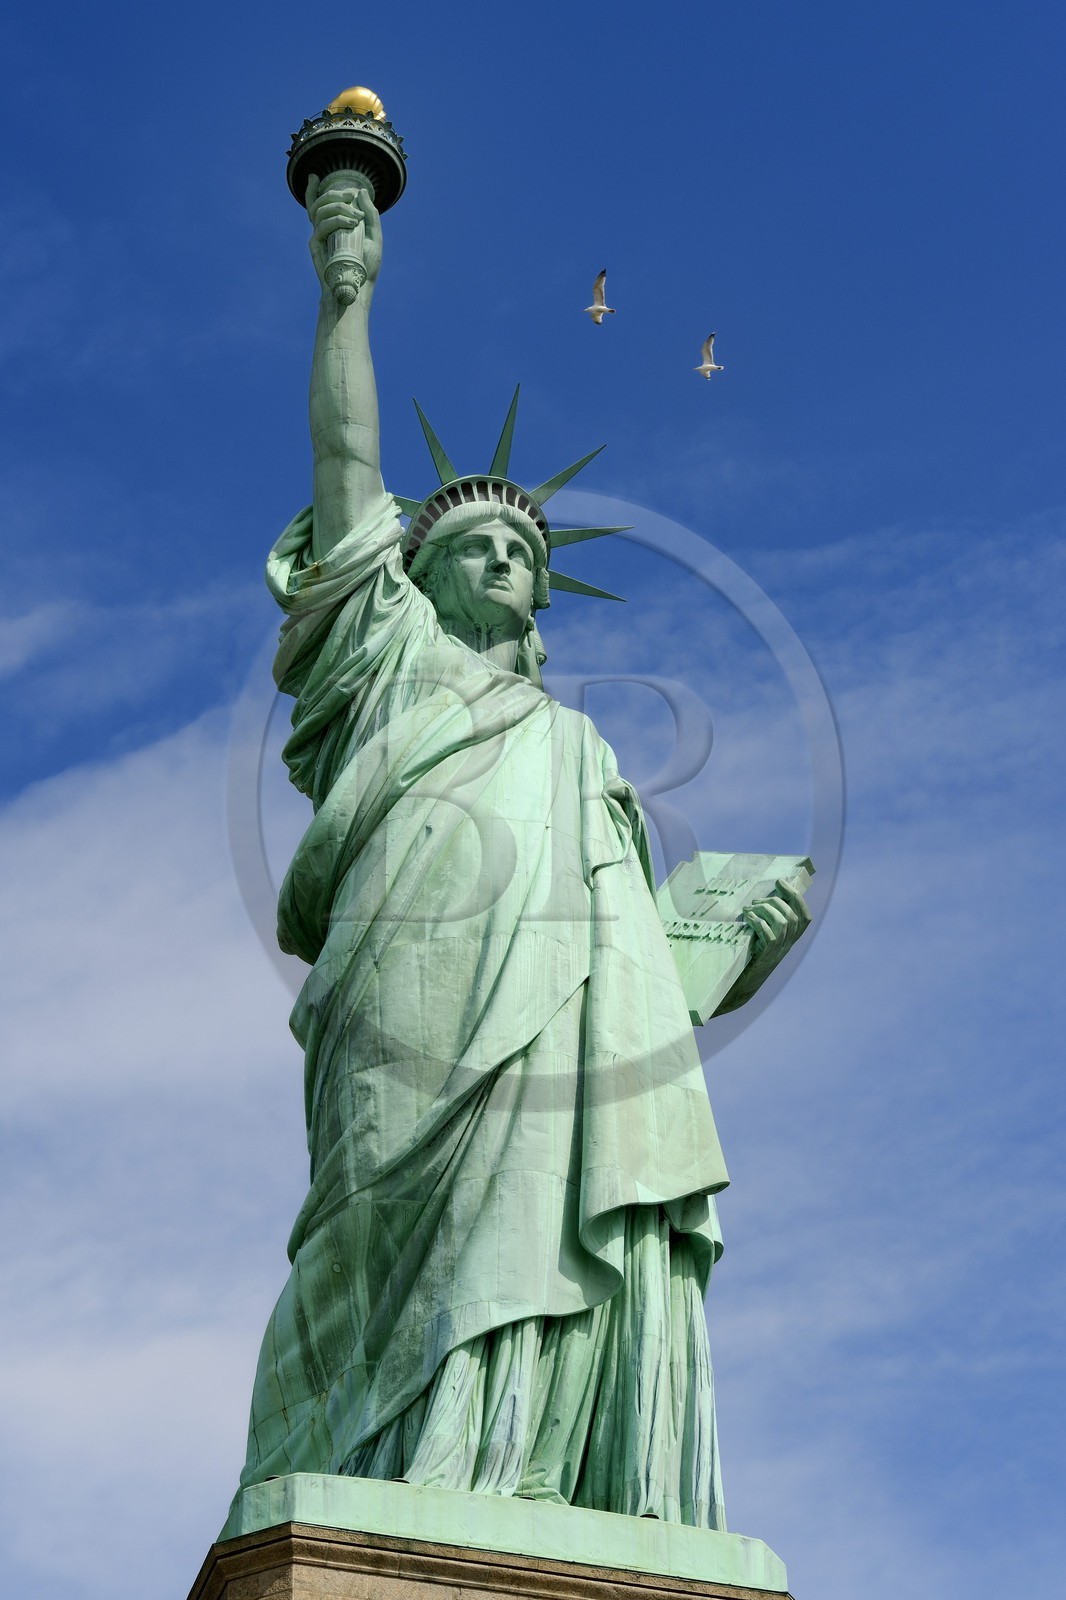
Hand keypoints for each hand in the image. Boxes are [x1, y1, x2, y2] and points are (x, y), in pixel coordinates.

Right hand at [306, 170, 382, 294]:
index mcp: (334, 226)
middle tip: (350, 197)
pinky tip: (350, 223)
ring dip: (338, 207)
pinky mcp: (316, 245)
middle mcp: (324, 229)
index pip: (318, 203)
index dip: (311, 189)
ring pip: (319, 210)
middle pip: (319, 202)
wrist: (358, 288)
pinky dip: (336, 220)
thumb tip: (360, 192)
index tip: (314, 177)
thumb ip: (370, 214)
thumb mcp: (374, 237)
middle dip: (333, 194)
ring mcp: (319, 236)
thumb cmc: (365, 266)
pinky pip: (321, 225)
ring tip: (355, 217)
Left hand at [717, 879, 811, 1012]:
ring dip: (766, 910)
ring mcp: (777, 952)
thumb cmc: (746, 957)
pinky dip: (760, 923)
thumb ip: (766, 922)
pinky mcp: (765, 957)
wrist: (738, 986)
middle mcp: (787, 946)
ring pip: (784, 923)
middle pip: (793, 917)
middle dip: (775, 901)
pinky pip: (770, 936)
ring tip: (749, 909)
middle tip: (756, 901)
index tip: (781, 882)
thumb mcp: (760, 938)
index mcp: (789, 940)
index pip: (805, 917)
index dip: (796, 897)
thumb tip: (763, 898)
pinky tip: (748, 919)